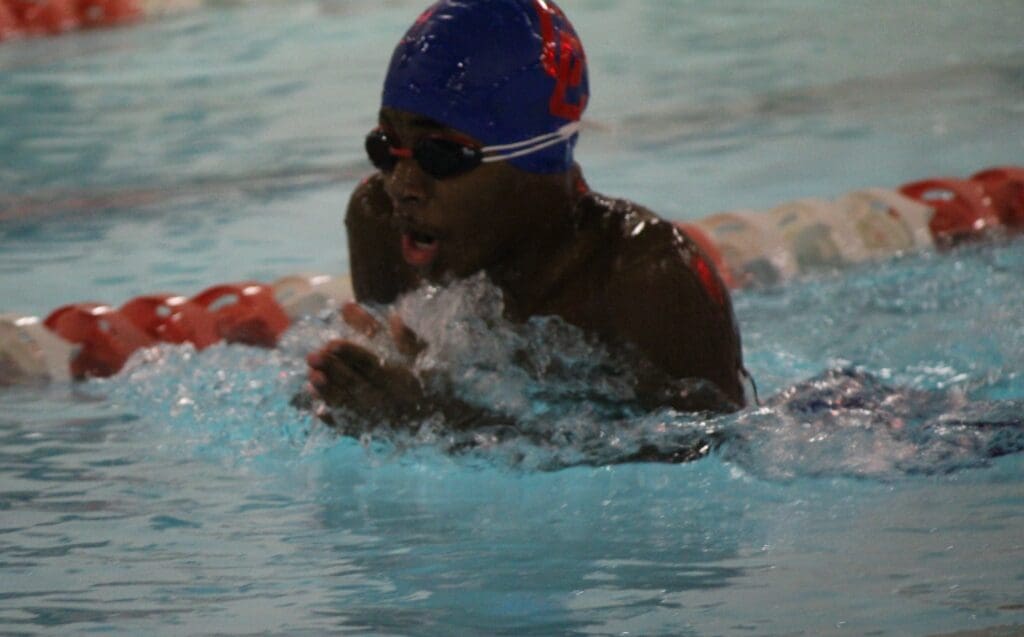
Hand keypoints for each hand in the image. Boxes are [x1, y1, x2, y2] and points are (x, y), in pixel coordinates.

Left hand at [306, 302, 426, 425]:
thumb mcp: (419, 352)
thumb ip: (401, 335)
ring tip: (310, 378)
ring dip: (329, 392)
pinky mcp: (372, 431)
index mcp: (400, 377)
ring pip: (350, 404)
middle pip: (356, 382)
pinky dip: (333, 418)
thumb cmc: (427, 377)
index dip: (351, 352)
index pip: (371, 363)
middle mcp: (388, 399)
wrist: (440, 416)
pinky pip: (350, 426)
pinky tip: (317, 407)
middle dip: (333, 370)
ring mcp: (379, 417)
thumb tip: (391, 315)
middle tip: (311, 356)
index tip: (331, 342)